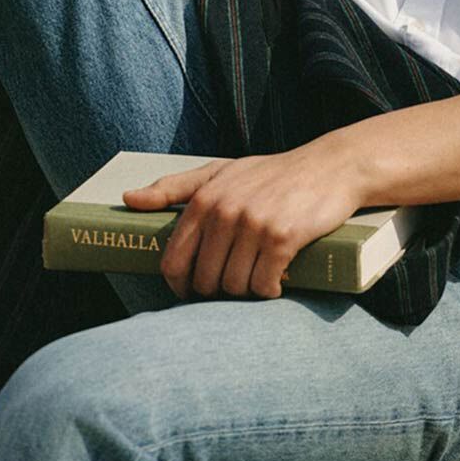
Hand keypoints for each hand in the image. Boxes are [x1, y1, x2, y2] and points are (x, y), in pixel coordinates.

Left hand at [120, 136, 365, 300]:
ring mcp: (253, 225)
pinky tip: (275, 284)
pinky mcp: (282, 238)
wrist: (330, 167)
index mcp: (203, 199)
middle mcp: (224, 212)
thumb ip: (173, 187)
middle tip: (233, 286)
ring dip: (245, 293)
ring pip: (234, 286)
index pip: (174, 260)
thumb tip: (128, 199)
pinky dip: (268, 292)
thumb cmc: (271, 173)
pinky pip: (263, 285)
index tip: (191, 293)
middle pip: (205, 280)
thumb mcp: (219, 171)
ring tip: (256, 282)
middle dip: (216, 291)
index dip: (180, 286)